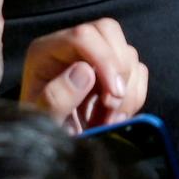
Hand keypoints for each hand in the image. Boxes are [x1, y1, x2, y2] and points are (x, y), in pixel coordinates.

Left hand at [18, 18, 148, 132]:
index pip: (83, 36)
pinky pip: (138, 72)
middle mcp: (71, 48)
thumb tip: (84, 71)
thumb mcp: (41, 121)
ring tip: (107, 121)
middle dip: (119, 70)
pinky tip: (115, 118)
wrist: (50, 147)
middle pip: (108, 31)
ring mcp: (94, 58)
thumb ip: (56, 98)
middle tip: (112, 106)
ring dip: (126, 91)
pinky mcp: (112, 73)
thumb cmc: (40, 132)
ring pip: (127, 53)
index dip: (104, 60)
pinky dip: (134, 97)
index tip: (113, 95)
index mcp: (47, 52)